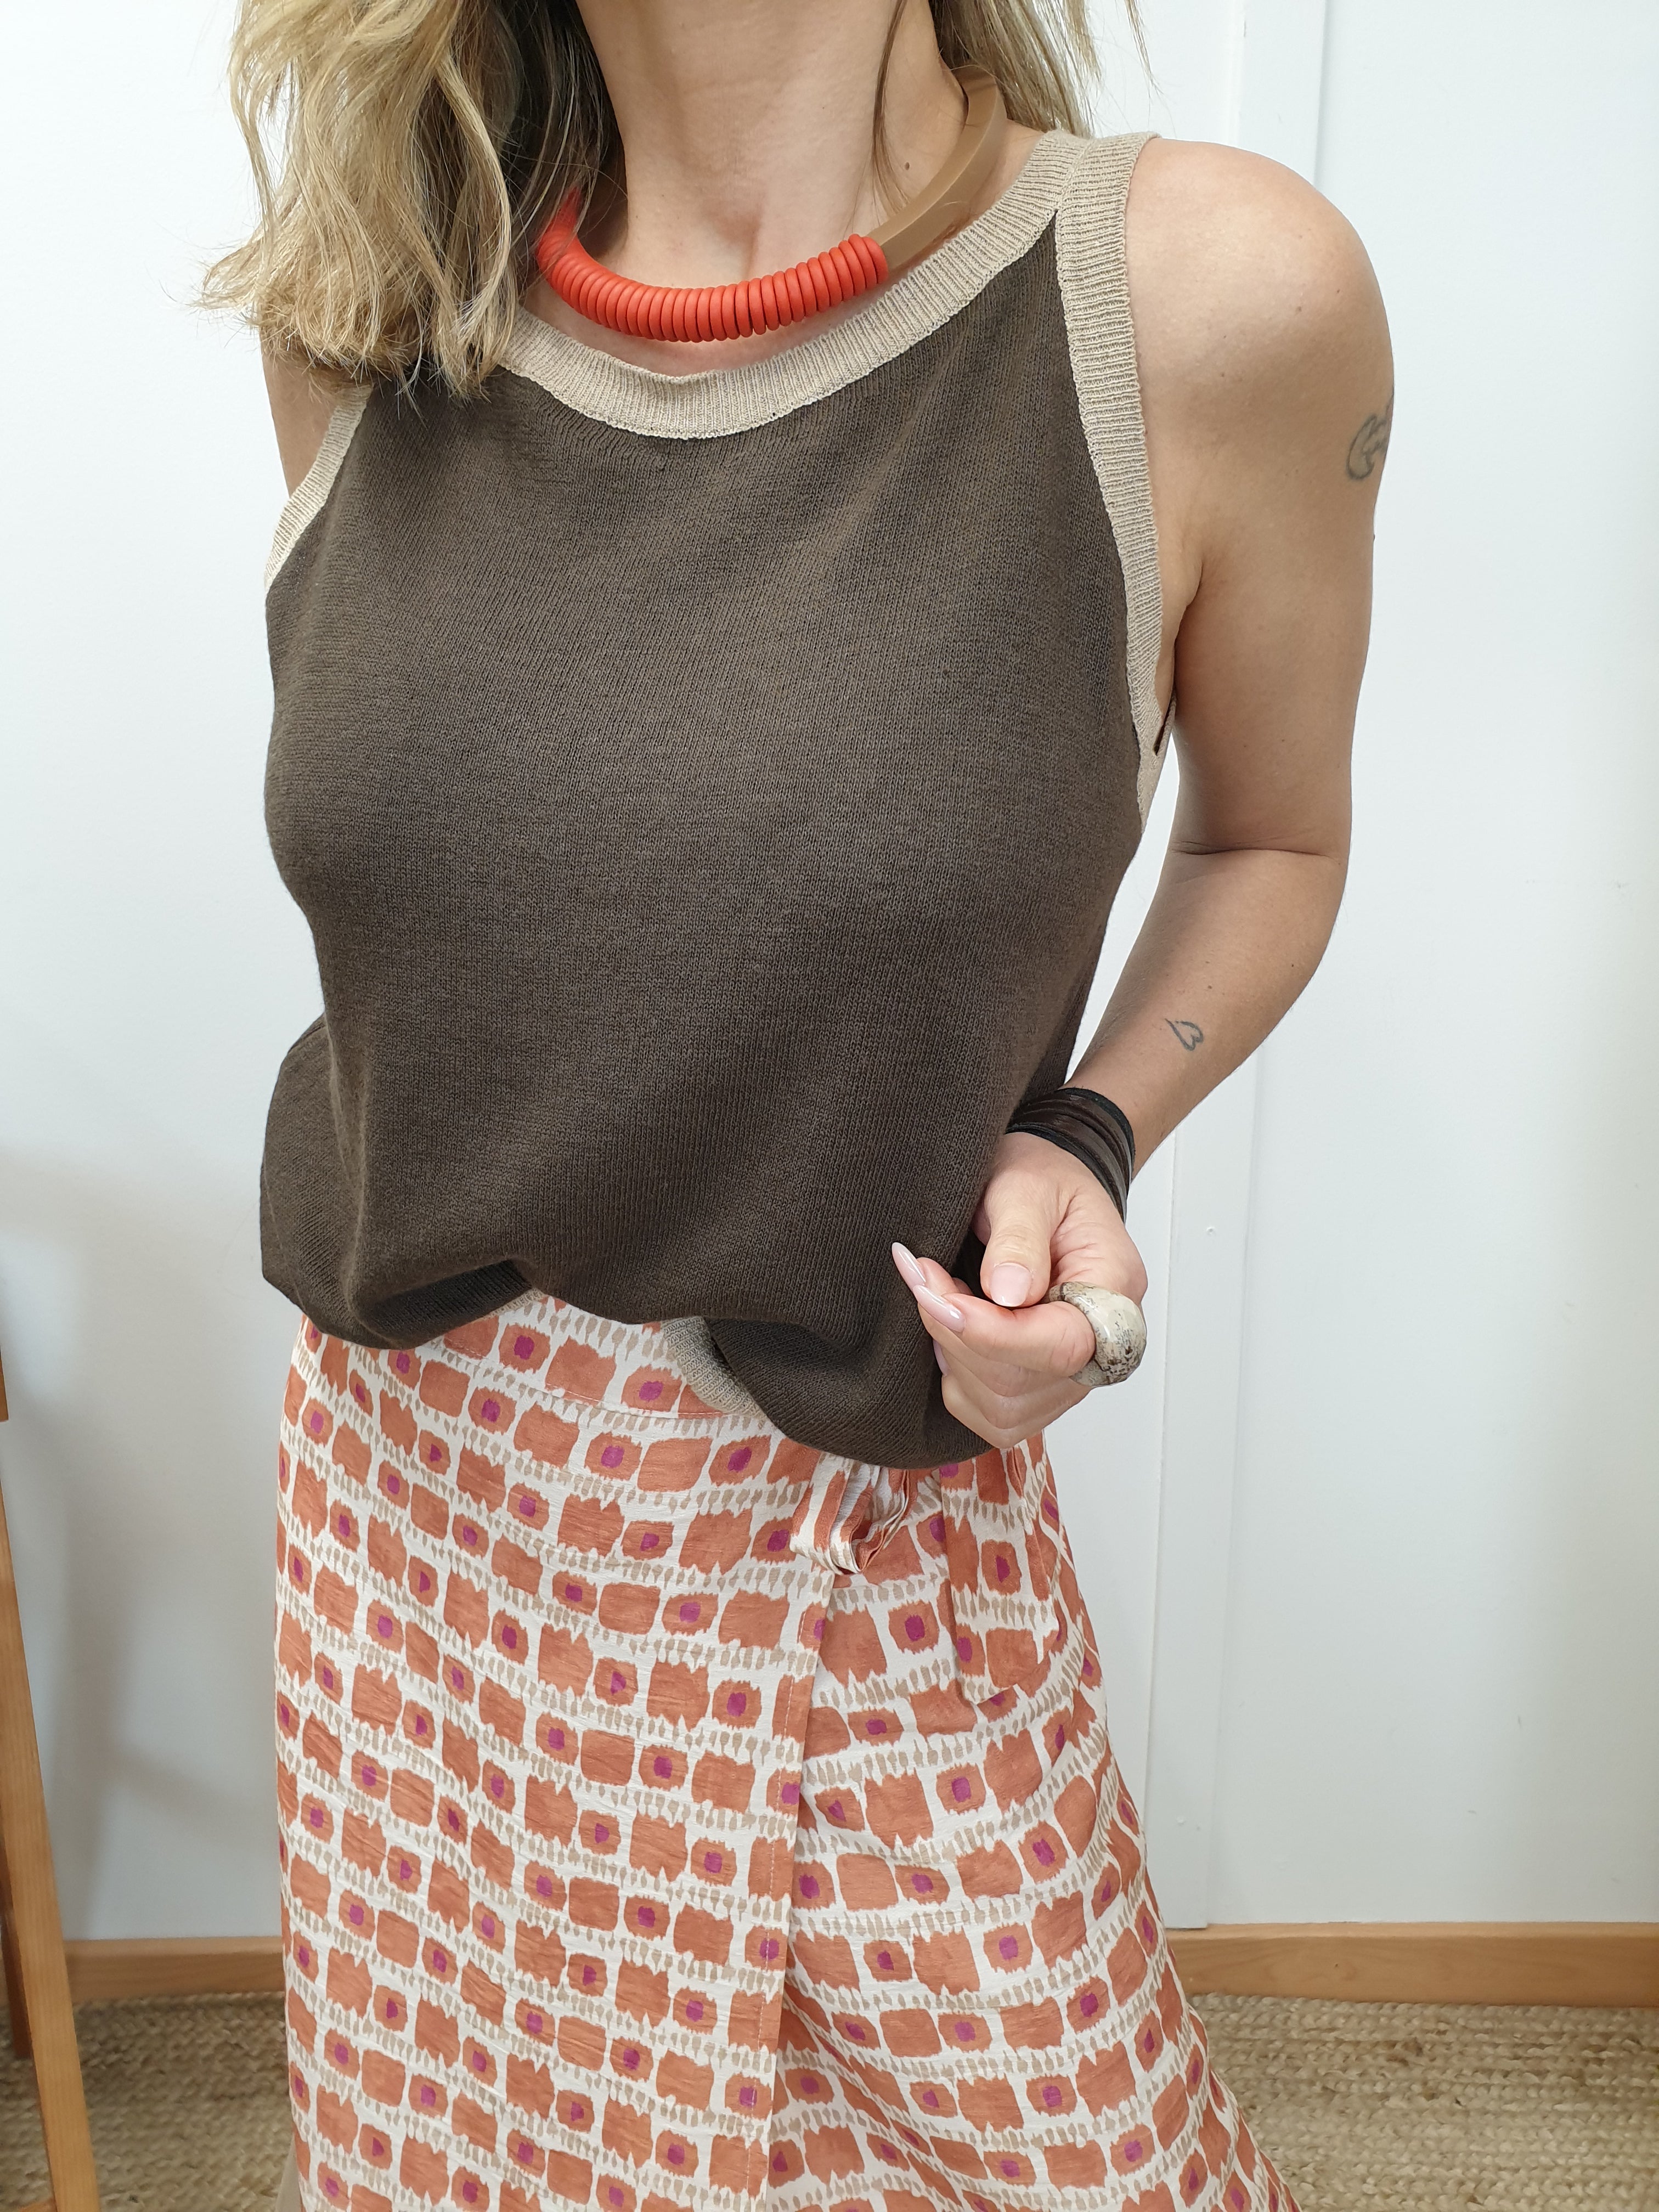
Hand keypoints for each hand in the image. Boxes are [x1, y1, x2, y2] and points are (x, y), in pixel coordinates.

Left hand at [893, 1133, 1148, 1450]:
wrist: (1043, 1191)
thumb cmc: (1043, 1181)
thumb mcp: (1026, 1184)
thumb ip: (1018, 1235)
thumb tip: (1009, 1293)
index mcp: (1114, 1287)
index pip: (1064, 1343)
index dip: (993, 1333)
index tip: (941, 1296)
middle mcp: (1103, 1344)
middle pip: (1022, 1383)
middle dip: (956, 1333)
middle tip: (925, 1275)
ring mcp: (1073, 1375)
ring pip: (1001, 1409)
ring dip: (951, 1355)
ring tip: (939, 1295)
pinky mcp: (1041, 1389)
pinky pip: (990, 1416)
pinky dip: (956, 1377)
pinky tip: (952, 1328)